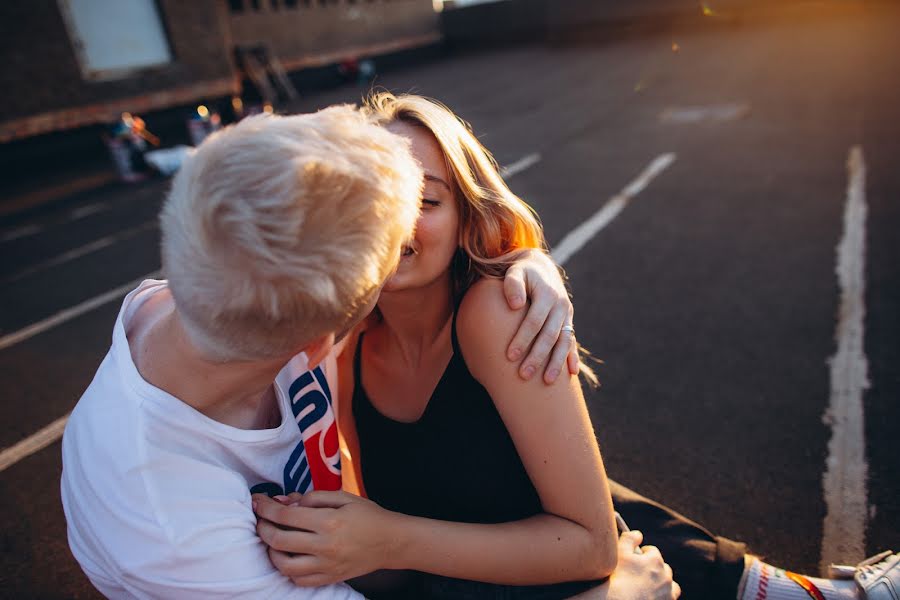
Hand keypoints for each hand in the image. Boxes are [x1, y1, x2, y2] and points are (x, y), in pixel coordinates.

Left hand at [252, 490, 396, 585]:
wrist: (391, 542)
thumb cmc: (368, 515)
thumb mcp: (343, 497)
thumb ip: (312, 497)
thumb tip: (285, 502)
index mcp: (329, 522)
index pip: (286, 516)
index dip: (266, 508)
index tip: (257, 501)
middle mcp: (325, 546)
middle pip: (279, 541)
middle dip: (262, 528)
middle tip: (260, 520)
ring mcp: (327, 566)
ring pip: (284, 565)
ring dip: (271, 552)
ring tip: (272, 540)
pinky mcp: (330, 578)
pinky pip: (299, 580)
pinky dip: (287, 570)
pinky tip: (288, 557)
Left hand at [502, 250, 578, 383]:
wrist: (540, 267)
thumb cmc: (521, 272)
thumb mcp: (515, 271)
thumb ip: (512, 284)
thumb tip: (515, 305)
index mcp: (547, 294)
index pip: (534, 321)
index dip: (523, 338)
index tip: (509, 356)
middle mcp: (560, 305)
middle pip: (550, 335)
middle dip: (537, 356)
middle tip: (524, 375)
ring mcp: (566, 314)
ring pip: (564, 341)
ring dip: (557, 362)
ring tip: (547, 381)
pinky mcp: (568, 321)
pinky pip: (572, 341)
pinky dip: (572, 356)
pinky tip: (572, 373)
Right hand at [603, 531, 680, 599]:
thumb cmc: (618, 577)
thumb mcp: (620, 552)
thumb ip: (630, 538)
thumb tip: (638, 534)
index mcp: (655, 560)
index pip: (652, 551)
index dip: (644, 553)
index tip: (637, 558)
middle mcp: (665, 575)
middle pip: (663, 567)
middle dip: (655, 568)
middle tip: (642, 572)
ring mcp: (668, 591)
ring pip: (670, 584)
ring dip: (663, 582)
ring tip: (652, 585)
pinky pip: (671, 597)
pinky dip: (664, 595)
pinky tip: (654, 595)